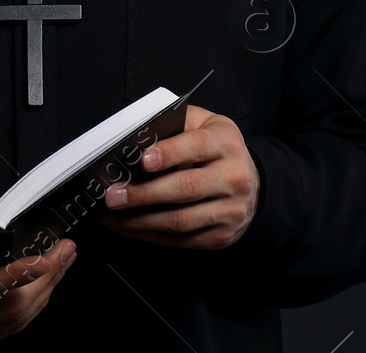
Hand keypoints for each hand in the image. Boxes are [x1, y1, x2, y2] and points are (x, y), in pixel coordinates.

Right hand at [0, 207, 74, 349]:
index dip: (11, 276)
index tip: (39, 258)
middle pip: (9, 307)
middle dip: (43, 278)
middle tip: (65, 248)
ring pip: (16, 319)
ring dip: (46, 290)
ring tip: (64, 259)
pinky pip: (11, 325)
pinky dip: (35, 303)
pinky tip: (47, 281)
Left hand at [98, 103, 258, 249]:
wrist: (251, 183)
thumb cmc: (218, 149)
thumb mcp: (205, 124)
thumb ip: (175, 124)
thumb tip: (137, 138)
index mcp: (226, 144)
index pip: (198, 147)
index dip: (169, 154)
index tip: (143, 160)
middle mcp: (233, 178)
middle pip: (186, 189)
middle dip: (144, 194)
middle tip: (113, 196)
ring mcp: (229, 211)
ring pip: (181, 220)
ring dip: (141, 221)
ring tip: (113, 216)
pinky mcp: (220, 236)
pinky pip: (180, 240)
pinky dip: (150, 235)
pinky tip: (129, 227)